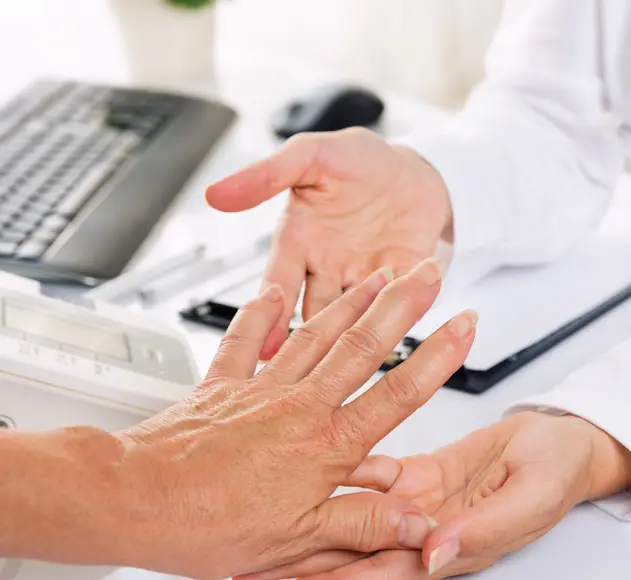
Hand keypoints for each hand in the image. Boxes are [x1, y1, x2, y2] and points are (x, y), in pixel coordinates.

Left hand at [110, 258, 476, 579]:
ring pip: (316, 333)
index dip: (438, 358)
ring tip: (375, 274)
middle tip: (425, 271)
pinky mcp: (223, 384)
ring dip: (350, 300)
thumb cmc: (209, 521)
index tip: (462, 327)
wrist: (137, 499)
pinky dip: (259, 314)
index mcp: (325, 444)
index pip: (397, 394)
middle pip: (362, 345)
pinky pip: (245, 339)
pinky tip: (273, 292)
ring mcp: (261, 388)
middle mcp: (299, 405)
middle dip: (401, 304)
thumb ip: (363, 523)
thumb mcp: (299, 536)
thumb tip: (416, 524)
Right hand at [206, 128, 451, 356]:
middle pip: (315, 311)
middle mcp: (328, 268)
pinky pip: (402, 299)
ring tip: (355, 348)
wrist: (414, 166)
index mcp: (299, 243)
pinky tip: (403, 316)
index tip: (266, 348)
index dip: (273, 316)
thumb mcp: (309, 155)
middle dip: (311, 342)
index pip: (279, 285)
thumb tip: (215, 193)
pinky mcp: (403, 278)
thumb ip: (266, 175)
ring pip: (357, 315)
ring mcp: (365, 278)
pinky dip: (404, 307)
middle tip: (309, 371)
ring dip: (356, 329)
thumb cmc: (358, 160)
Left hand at [238, 412, 630, 579]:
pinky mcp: (420, 473)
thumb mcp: (529, 501)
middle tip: (249, 564)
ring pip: (355, 513)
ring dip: (311, 519)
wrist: (565, 443)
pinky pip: (373, 474)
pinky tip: (311, 471)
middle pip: (355, 549)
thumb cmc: (557, 472)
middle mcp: (426, 528)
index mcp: (452, 545)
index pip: (383, 573)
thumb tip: (435, 552)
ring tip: (263, 521)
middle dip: (302, 558)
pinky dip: (341, 474)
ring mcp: (419, 501)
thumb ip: (482, 529)